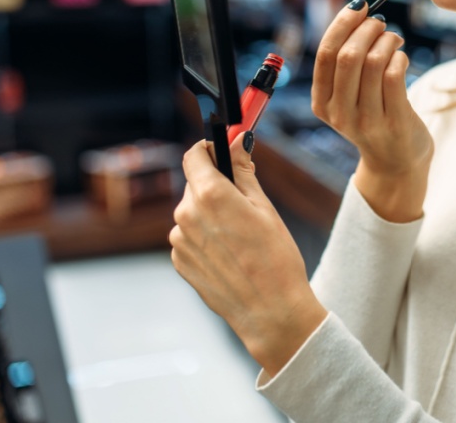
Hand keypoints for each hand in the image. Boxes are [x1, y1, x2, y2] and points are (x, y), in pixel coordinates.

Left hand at [170, 133, 326, 376]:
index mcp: (209, 195)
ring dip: (210, 213)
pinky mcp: (179, 261)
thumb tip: (237, 143)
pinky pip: (190, 237)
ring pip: (192, 211)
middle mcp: (186, 214)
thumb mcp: (264, 207)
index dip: (209, 149)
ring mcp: (179, 241)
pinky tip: (230, 254)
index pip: (195, 154)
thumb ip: (243, 171)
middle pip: (195, 183)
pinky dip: (205, 237)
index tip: (222, 153)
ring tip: (240, 237)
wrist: (270, 311)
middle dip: (216, 185)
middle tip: (244, 203)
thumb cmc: (275, 259)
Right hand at [312, 0, 432, 221]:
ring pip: (373, 62)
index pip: (325, 54)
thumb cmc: (373, 118)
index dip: (342, 23)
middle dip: (367, 29)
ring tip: (394, 39)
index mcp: (321, 103)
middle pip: (348, 55)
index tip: (359, 6)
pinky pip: (394, 75)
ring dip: (387, 41)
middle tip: (380, 23)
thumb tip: (357, 13)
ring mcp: (366, 121)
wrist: (396, 163)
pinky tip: (401, 58)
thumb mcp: (347, 97)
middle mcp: (339, 113)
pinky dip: (399, 57)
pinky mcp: (393, 122)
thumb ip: (344, 64)